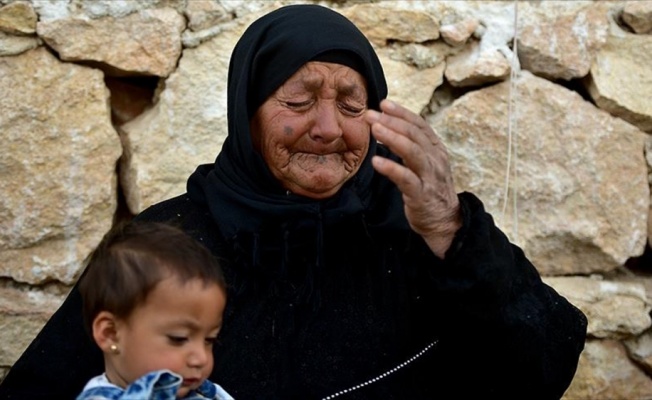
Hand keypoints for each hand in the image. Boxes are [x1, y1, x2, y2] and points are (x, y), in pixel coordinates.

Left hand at [365, 99, 461, 257]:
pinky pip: (406, 178)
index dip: (401, 112)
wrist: (443, 220)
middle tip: (370, 114)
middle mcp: (435, 159)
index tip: (383, 103)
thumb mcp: (423, 163)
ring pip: (412, 152)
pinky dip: (391, 168)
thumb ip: (410, 145)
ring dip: (392, 138)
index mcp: (435, 149)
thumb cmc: (428, 188)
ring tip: (374, 129)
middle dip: (392, 121)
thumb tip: (385, 127)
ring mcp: (429, 176)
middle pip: (414, 134)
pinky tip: (376, 161)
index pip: (419, 125)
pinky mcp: (421, 194)